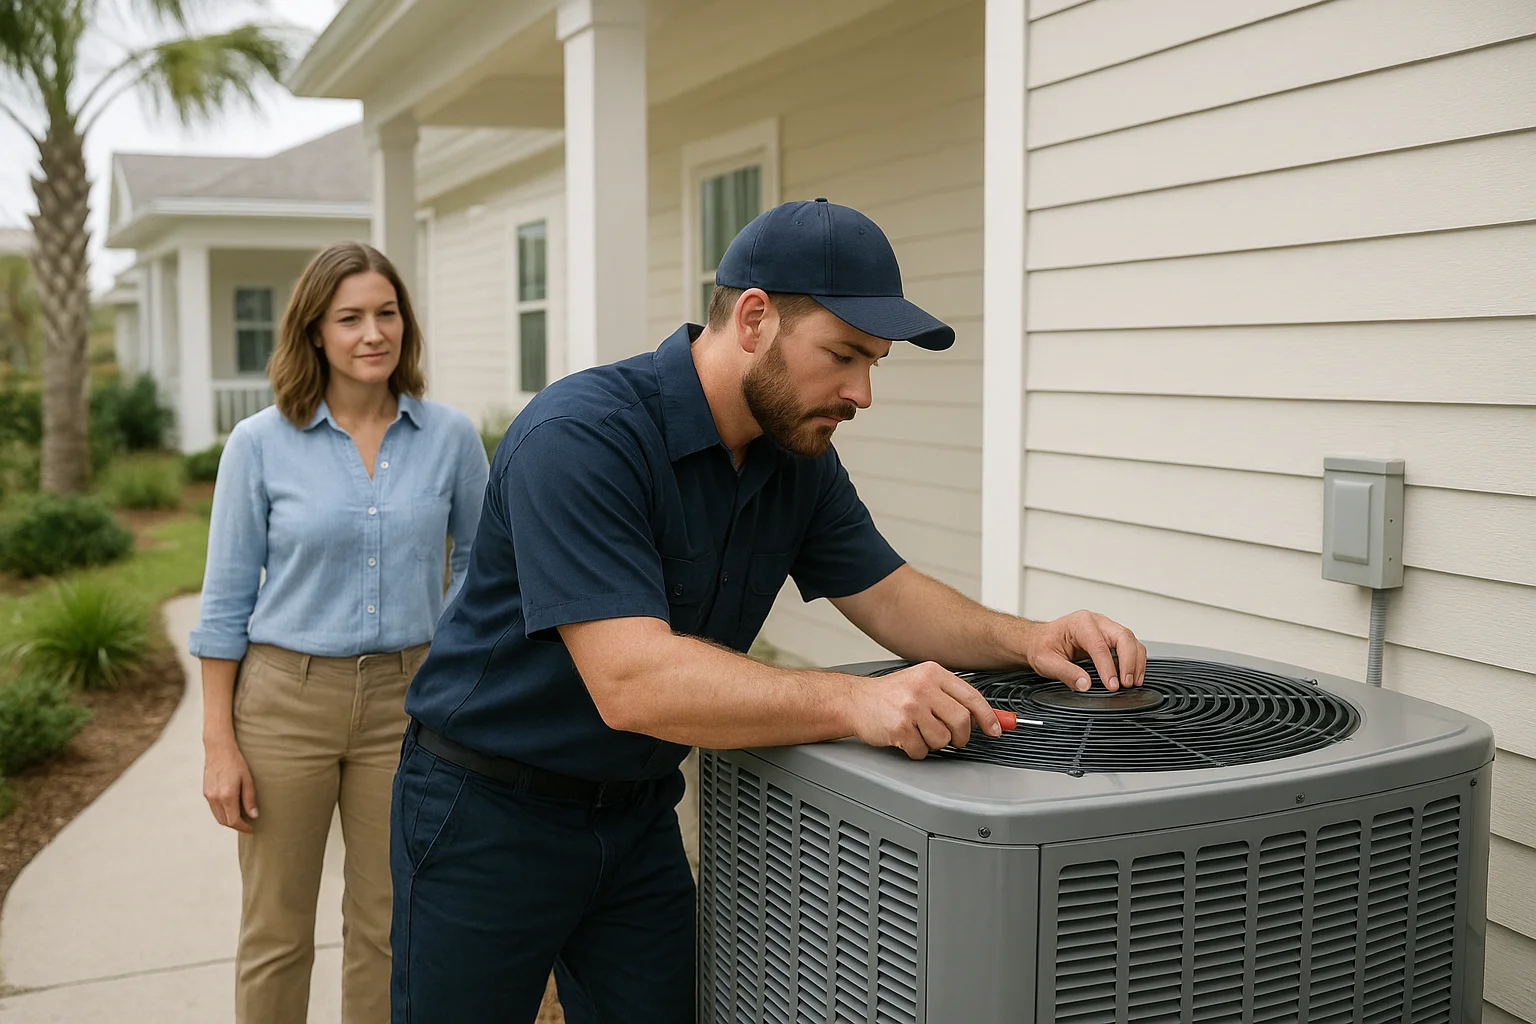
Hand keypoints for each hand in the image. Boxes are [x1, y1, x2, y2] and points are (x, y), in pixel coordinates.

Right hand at [203, 740, 257, 833]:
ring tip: (241, 819)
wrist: (218, 749)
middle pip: (225, 821)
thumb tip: (254, 816)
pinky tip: (231, 809)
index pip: (234, 821)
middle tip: (248, 825)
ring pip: (218, 817)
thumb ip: (250, 799)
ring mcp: (208, 796)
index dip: (244, 828)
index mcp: (227, 796)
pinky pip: (214, 809)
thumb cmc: (236, 762)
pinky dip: (222, 813)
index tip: (252, 829)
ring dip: (229, 821)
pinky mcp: (205, 792)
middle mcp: (215, 798)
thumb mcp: (248, 780)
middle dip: (237, 826)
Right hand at [846, 661, 1002, 759]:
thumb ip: (954, 698)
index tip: (996, 729)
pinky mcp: (899, 728)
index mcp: (933, 673)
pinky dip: (916, 750)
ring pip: (943, 739)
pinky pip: (921, 750)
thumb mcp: (923, 684)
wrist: (855, 701)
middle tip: (954, 738)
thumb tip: (991, 717)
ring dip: (934, 743)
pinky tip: (906, 738)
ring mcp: (910, 708)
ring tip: (920, 733)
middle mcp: (922, 687)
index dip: (988, 717)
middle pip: (961, 720)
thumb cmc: (891, 695)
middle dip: (961, 736)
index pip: (972, 696)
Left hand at [1025, 610, 1146, 692]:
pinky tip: (1133, 675)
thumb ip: (1066, 673)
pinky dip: (1135, 660)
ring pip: (1130, 640)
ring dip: (1136, 661)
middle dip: (1129, 661)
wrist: (1039, 640)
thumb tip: (1085, 685)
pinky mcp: (1110, 637)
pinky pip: (1129, 646)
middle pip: (1122, 637)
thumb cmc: (1042, 646)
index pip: (1100, 645)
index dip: (1108, 667)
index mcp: (1080, 623)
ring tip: (1133, 682)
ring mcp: (1105, 628)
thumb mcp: (1046, 661)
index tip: (1111, 685)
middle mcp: (1096, 622)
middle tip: (1126, 683)